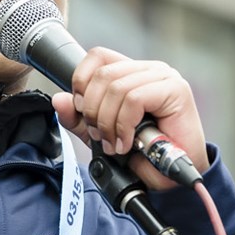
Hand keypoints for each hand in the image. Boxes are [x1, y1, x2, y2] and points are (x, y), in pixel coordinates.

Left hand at [51, 48, 209, 192]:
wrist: (174, 177)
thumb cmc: (145, 154)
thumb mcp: (103, 135)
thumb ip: (80, 119)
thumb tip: (59, 100)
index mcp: (132, 73)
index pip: (98, 57)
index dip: (81, 81)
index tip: (82, 111)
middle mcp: (148, 70)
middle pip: (103, 74)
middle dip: (93, 110)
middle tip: (100, 137)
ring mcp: (164, 77)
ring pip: (117, 87)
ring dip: (109, 122)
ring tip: (115, 144)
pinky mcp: (175, 90)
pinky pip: (134, 99)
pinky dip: (124, 124)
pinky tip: (128, 142)